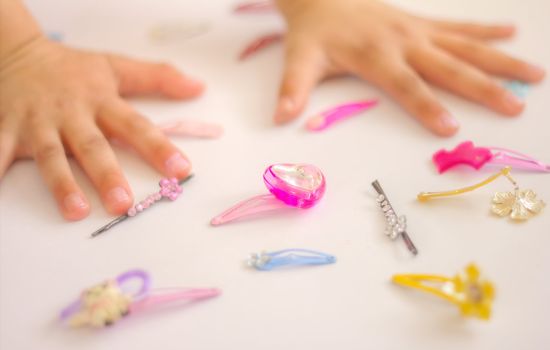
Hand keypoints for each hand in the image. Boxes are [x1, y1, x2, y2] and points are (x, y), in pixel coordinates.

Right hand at [0, 38, 203, 219]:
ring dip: (62, 184)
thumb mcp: (116, 67)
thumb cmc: (72, 69)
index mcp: (102, 101)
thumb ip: (158, 77)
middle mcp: (72, 114)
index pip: (137, 126)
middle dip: (107, 174)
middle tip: (123, 203)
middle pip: (93, 146)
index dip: (159, 148)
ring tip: (75, 211)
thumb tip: (199, 87)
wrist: (15, 52)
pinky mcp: (6, 130)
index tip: (182, 170)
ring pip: (51, 157)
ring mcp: (38, 124)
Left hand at [274, 0, 544, 135]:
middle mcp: (404, 41)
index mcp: (376, 55)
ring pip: (465, 45)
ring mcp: (417, 30)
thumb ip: (293, 89)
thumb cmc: (313, 33)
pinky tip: (511, 32)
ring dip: (500, 60)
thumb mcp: (299, 60)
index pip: (406, 85)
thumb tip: (281, 117)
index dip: (427, 107)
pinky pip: (457, 26)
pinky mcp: (421, 22)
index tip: (452, 128)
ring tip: (534, 75)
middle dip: (483, 88)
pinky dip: (485, 29)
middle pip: (449, 66)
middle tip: (514, 107)